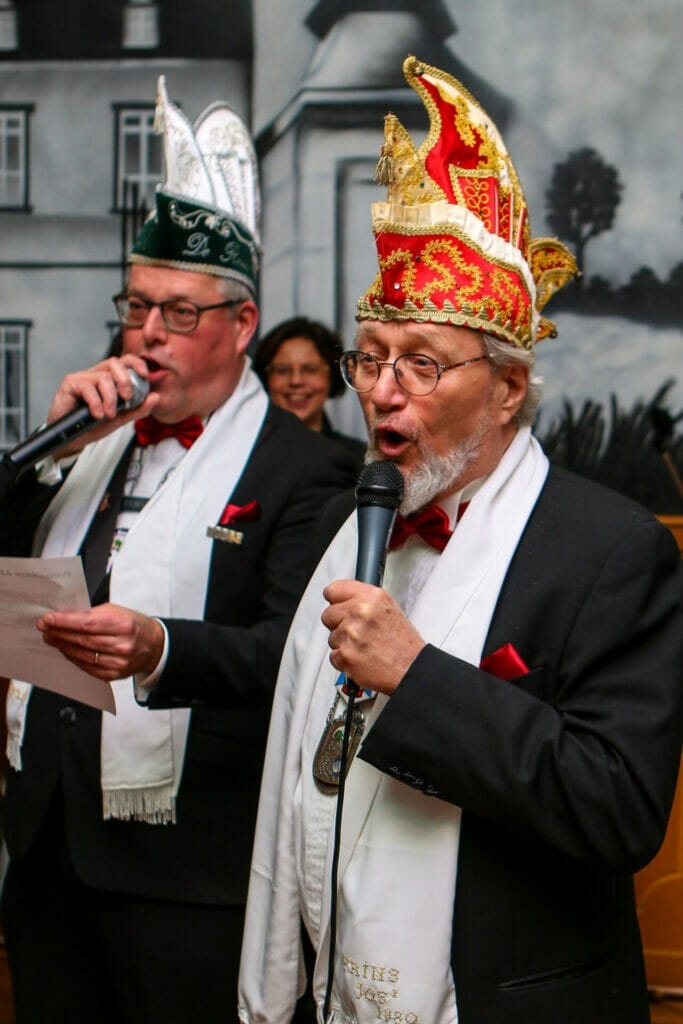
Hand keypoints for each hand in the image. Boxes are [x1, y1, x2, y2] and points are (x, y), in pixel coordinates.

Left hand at [37, 603, 164, 680]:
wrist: (153, 645)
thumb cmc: (134, 625)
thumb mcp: (117, 611)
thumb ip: (92, 614)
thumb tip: (66, 617)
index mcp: (123, 625)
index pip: (87, 624)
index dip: (64, 622)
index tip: (48, 619)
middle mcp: (122, 645)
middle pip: (82, 640)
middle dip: (59, 633)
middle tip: (45, 628)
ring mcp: (118, 663)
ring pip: (82, 655)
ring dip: (63, 646)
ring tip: (51, 638)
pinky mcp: (113, 675)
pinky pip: (87, 667)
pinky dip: (73, 658)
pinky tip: (65, 650)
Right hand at [45, 355, 159, 456]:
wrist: (71, 439)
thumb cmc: (91, 425)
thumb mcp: (119, 419)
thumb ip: (137, 408)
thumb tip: (156, 398)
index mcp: (108, 379)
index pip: (124, 362)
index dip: (136, 363)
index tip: (145, 375)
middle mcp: (95, 374)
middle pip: (114, 363)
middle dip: (125, 380)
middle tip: (127, 398)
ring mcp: (82, 378)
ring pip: (103, 376)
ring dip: (110, 398)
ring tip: (109, 414)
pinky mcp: (70, 383)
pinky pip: (87, 386)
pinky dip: (96, 402)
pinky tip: (97, 414)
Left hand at [321, 580, 424, 694]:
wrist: (411, 669)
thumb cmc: (402, 643)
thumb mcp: (389, 608)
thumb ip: (363, 600)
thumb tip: (342, 600)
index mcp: (371, 597)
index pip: (334, 590)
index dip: (335, 601)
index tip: (338, 607)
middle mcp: (360, 612)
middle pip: (327, 614)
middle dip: (337, 624)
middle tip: (355, 632)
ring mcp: (351, 634)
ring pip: (331, 637)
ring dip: (343, 644)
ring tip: (363, 647)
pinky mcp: (345, 655)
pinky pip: (333, 656)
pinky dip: (344, 660)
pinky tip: (360, 658)